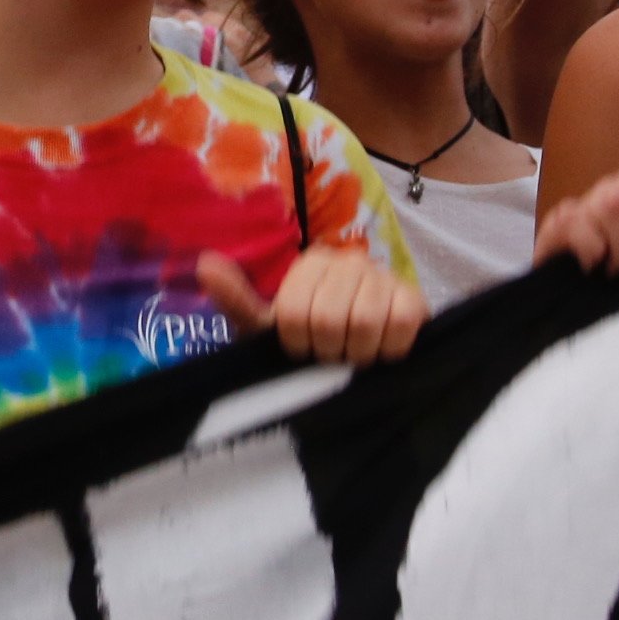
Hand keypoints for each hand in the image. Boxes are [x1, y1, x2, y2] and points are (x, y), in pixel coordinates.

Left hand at [199, 244, 425, 364]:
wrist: (366, 358)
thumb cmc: (311, 341)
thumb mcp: (268, 327)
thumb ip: (238, 299)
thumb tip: (204, 264)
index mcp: (311, 263)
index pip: (293, 313)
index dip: (297, 344)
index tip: (303, 350)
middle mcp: (349, 260)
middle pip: (329, 319)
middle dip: (328, 351)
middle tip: (332, 355)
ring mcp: (384, 276)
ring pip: (364, 322)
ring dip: (357, 354)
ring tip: (355, 355)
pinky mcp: (414, 297)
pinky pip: (400, 325)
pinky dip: (388, 350)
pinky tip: (382, 352)